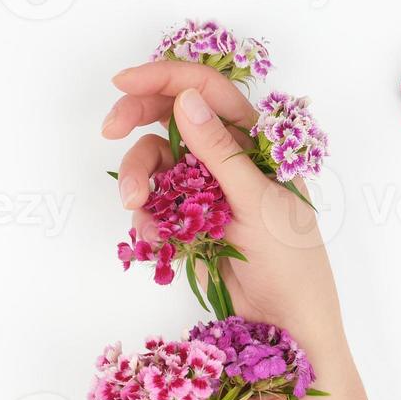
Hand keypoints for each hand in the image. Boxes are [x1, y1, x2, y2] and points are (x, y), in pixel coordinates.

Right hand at [103, 61, 345, 358]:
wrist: (284, 321)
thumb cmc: (292, 258)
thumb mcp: (257, 200)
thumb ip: (219, 150)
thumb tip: (186, 99)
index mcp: (253, 139)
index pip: (205, 90)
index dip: (164, 77)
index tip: (123, 81)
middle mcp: (225, 155)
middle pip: (170, 116)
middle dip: (135, 118)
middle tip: (108, 130)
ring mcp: (203, 186)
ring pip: (154, 162)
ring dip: (138, 179)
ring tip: (136, 208)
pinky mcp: (186, 218)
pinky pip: (153, 202)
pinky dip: (145, 215)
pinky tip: (154, 236)